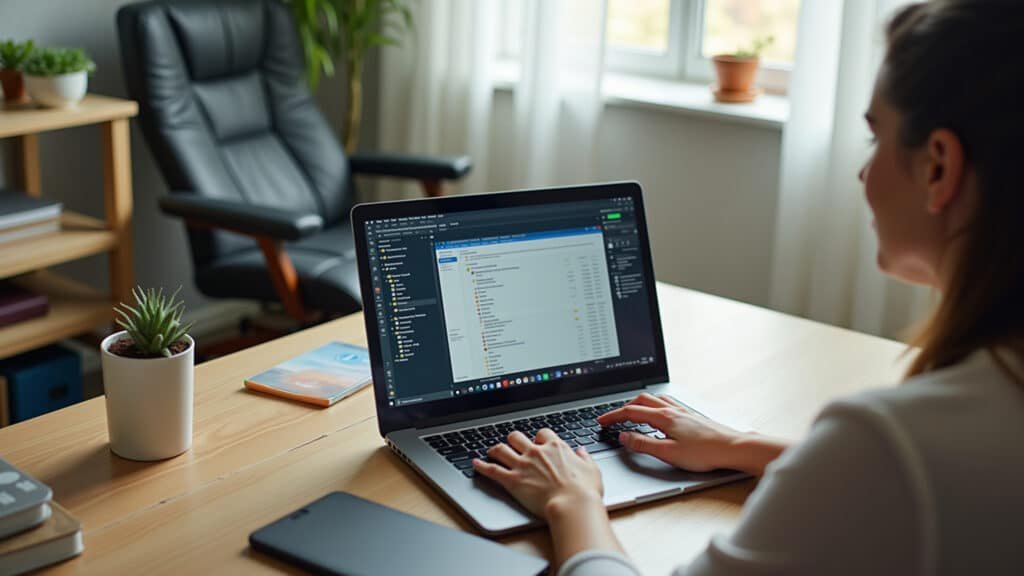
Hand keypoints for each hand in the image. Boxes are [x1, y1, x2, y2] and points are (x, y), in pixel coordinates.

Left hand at [473, 429, 602, 517]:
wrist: (572, 505)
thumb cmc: (584, 491)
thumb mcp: (592, 469)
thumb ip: (584, 458)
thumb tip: (581, 451)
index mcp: (555, 447)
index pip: (542, 434)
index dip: (539, 438)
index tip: (539, 443)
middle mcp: (536, 452)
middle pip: (517, 436)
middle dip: (514, 440)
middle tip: (513, 445)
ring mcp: (522, 465)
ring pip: (501, 449)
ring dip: (495, 449)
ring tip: (492, 451)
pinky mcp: (512, 481)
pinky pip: (492, 470)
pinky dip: (481, 466)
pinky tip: (475, 463)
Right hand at [598, 393, 785, 474]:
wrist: (733, 447)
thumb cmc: (705, 452)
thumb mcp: (668, 453)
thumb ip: (643, 444)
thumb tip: (624, 437)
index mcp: (663, 417)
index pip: (631, 412)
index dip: (613, 416)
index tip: (601, 421)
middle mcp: (672, 409)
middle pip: (641, 400)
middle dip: (623, 407)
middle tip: (612, 417)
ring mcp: (682, 410)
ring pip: (654, 399)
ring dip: (639, 403)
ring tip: (631, 412)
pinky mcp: (691, 415)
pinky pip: (666, 403)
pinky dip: (654, 405)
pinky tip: (659, 413)